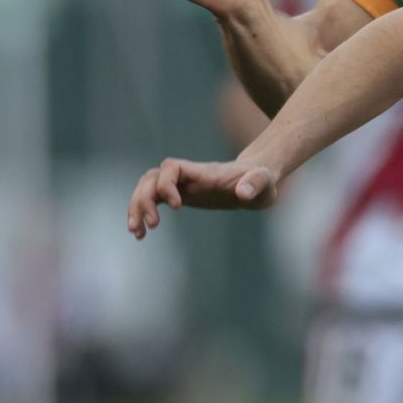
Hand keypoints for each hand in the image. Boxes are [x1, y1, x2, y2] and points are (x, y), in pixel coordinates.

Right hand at [128, 157, 279, 238]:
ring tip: (136, 232)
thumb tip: (243, 194)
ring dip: (136, 207)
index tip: (176, 206)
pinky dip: (141, 214)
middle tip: (152, 225)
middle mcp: (187, 176)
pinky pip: (152, 200)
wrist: (256, 181)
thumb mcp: (266, 183)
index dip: (167, 183)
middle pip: (152, 178)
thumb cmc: (262, 181)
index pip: (173, 168)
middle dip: (144, 199)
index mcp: (204, 172)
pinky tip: (140, 234)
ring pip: (146, 188)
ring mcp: (181, 185)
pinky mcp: (179, 195)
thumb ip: (256, 184)